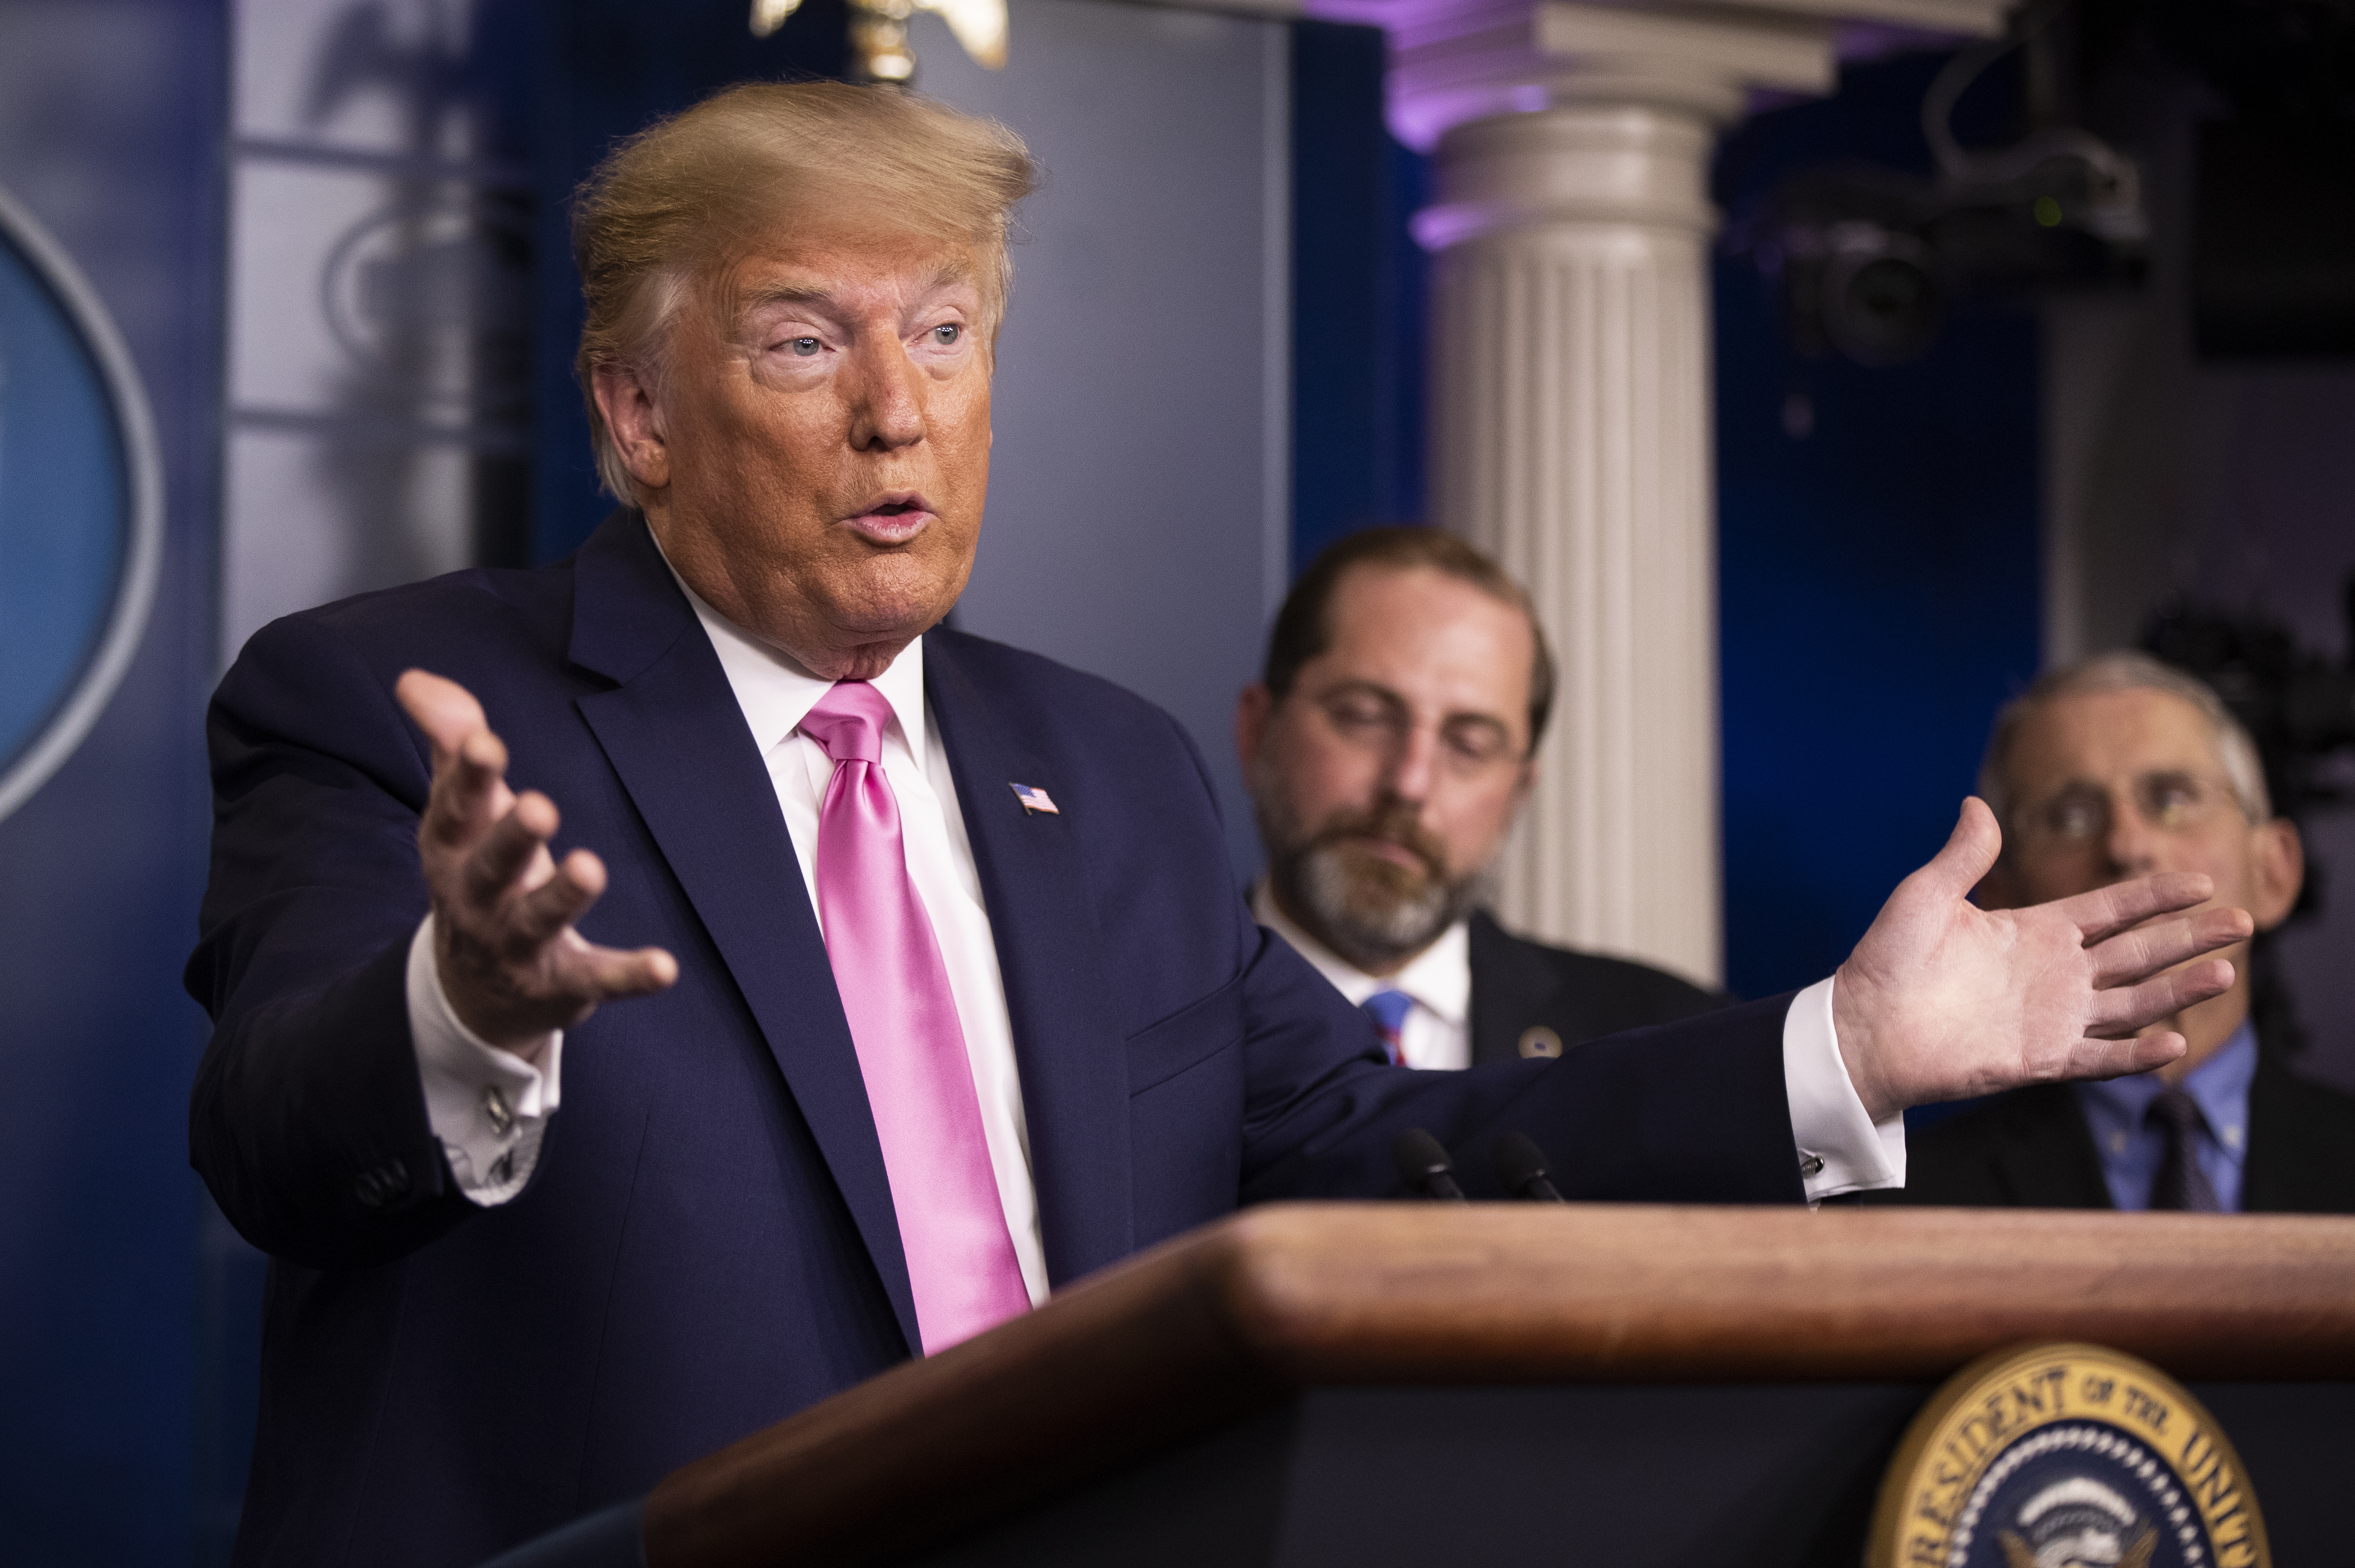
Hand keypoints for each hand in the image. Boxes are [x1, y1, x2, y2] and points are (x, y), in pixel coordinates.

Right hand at [397, 670, 677, 1051]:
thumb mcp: (461, 813)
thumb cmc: (476, 874)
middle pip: (491, 866)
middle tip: (540, 807)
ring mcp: (517, 946)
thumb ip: (450, 743)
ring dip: (562, 897)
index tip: (484, 742)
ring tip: (589, 868)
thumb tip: (415, 680)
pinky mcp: (562, 984)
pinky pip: (596, 978)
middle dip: (512, 837)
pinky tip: (664, 966)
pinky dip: (628, 975)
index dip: (467, 778)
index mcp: (453, 852)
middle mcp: (477, 900)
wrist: (473, 993)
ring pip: (537, 921)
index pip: (455, 811)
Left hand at [1832, 797, 2250, 1121]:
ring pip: (2132, 1003)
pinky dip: (2135, 1054)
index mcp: (2033, 931)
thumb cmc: (1887, 959)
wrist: (1862, 1024)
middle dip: (2189, 938)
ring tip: (2224, 971)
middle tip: (2243, 921)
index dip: (2155, 897)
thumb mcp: (1926, 895)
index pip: (2112, 910)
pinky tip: (2173, 1043)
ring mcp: (2052, 1017)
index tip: (2201, 882)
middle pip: (2138, 952)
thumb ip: (1964, 855)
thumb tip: (1977, 804)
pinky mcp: (2040, 1058)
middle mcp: (2054, 974)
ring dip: (2177, 990)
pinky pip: (2099, 1057)